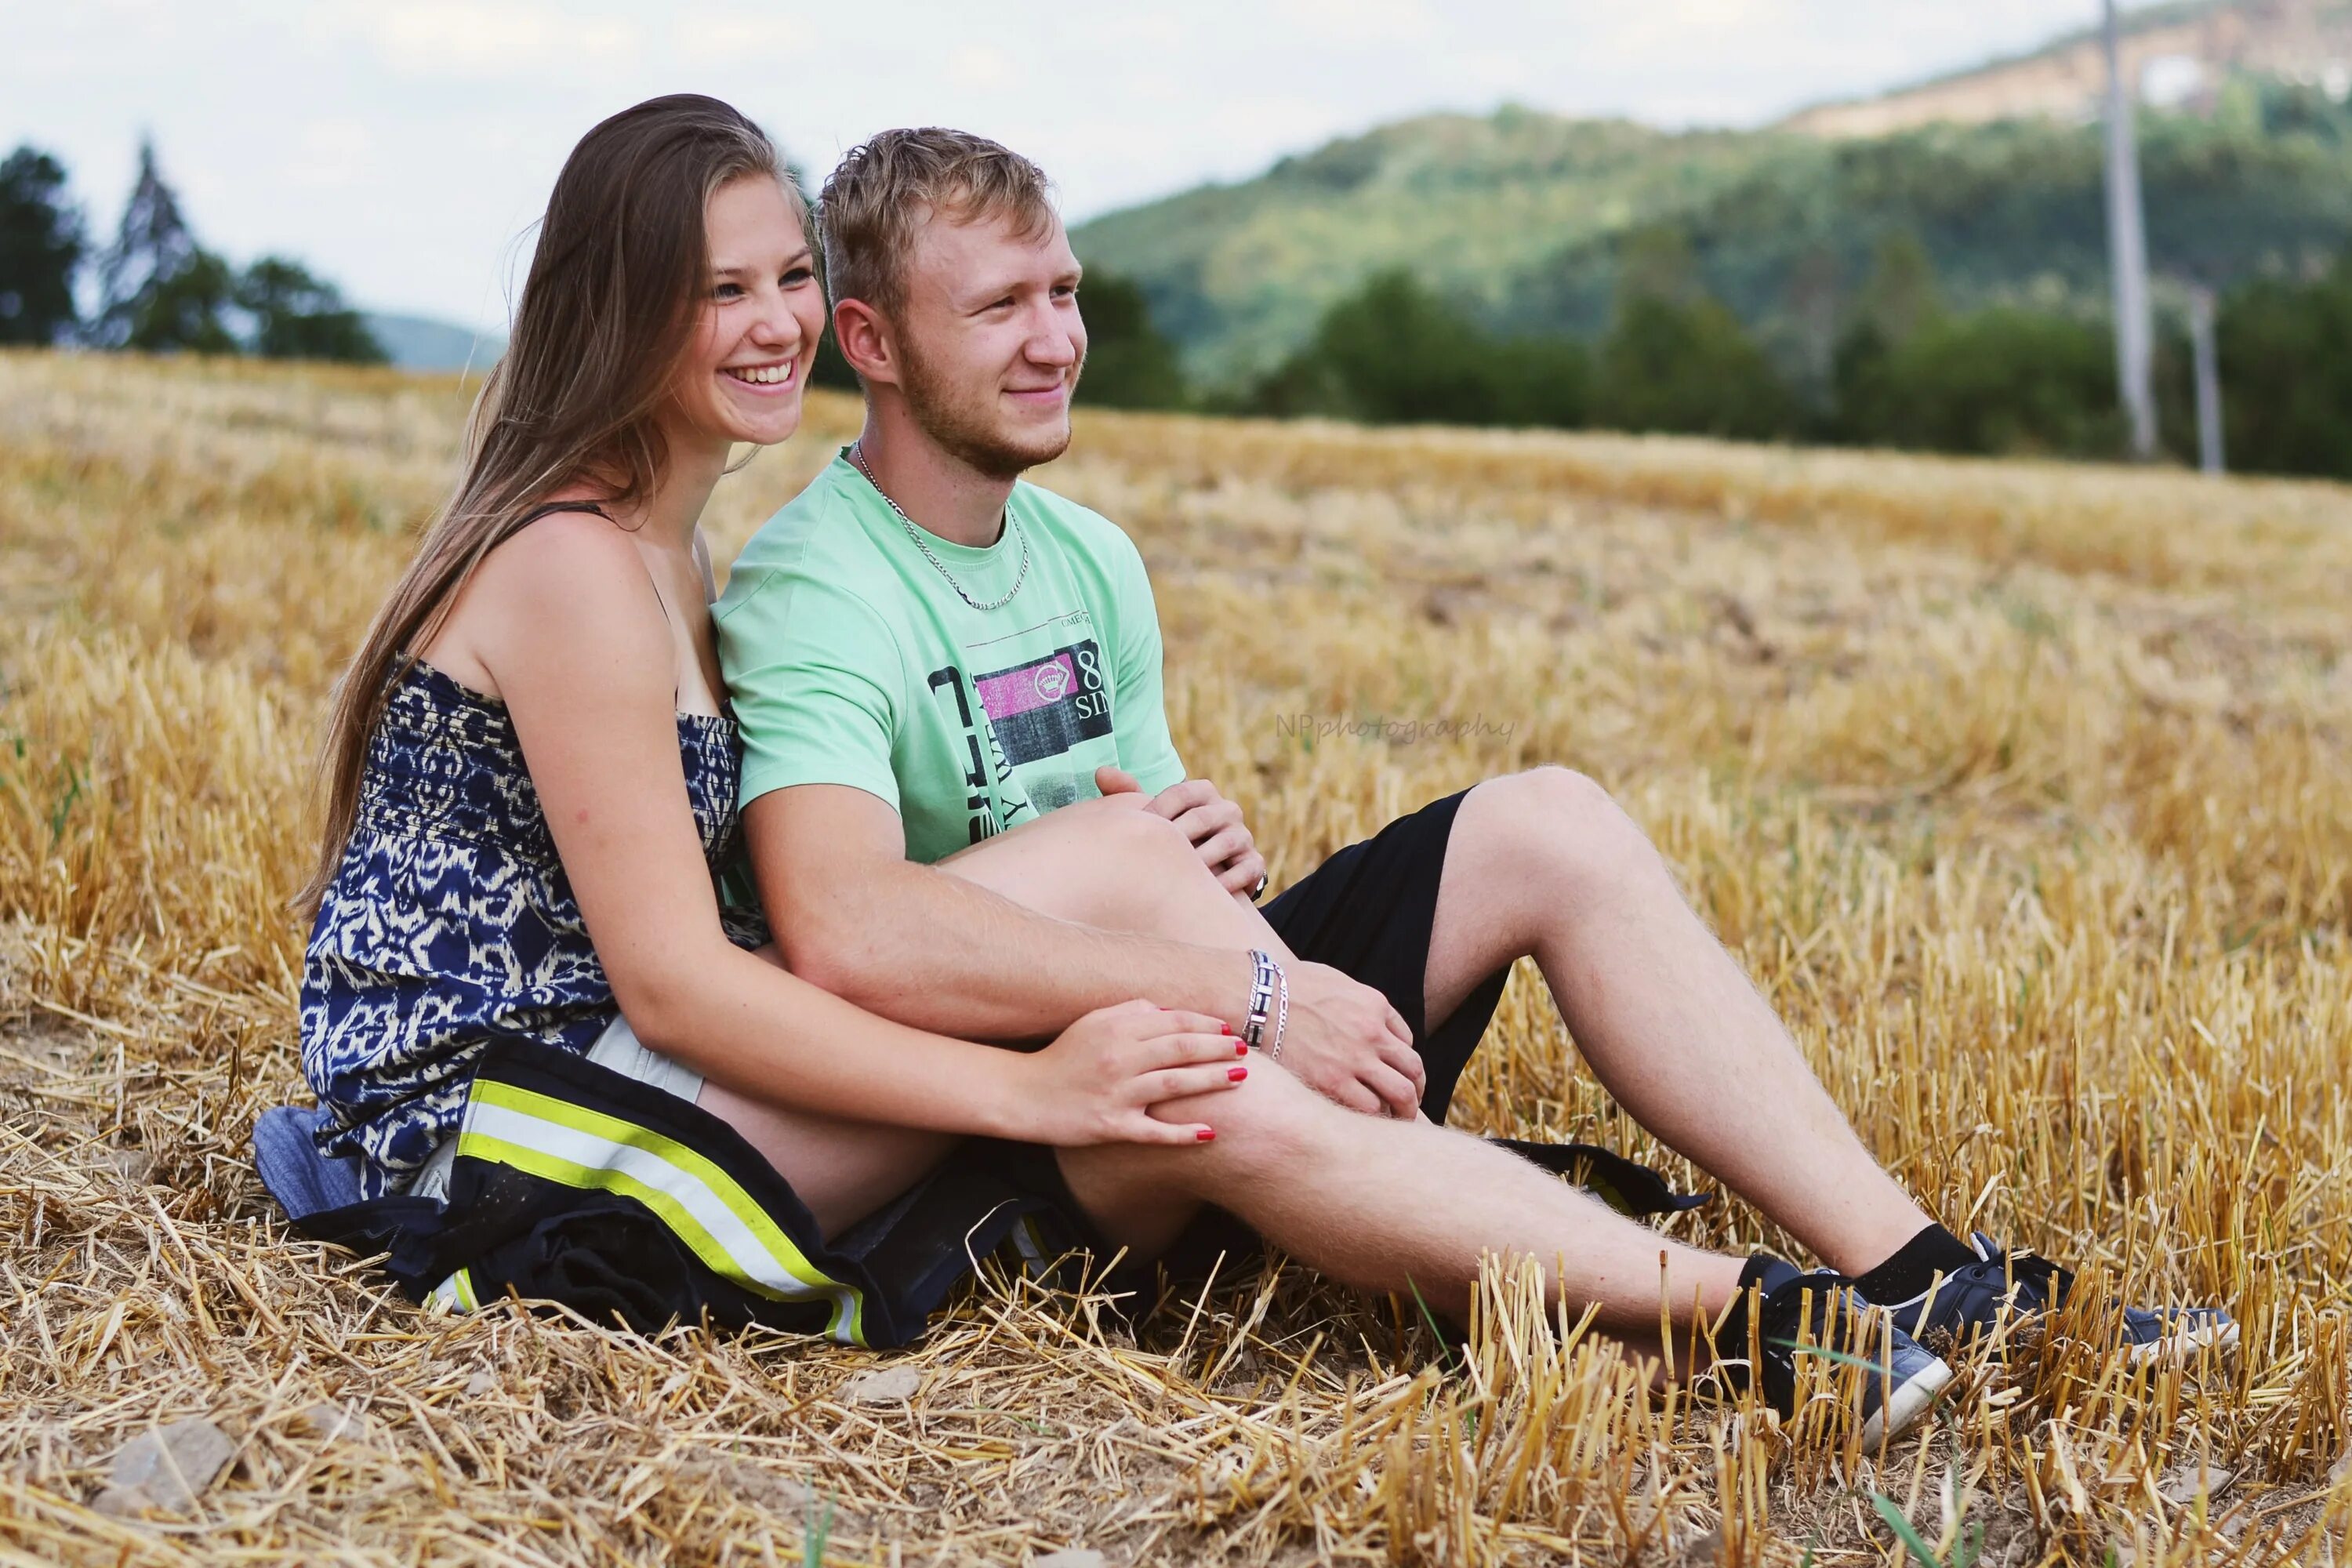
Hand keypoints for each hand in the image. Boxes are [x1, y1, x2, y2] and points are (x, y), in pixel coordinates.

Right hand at [1019, 1000, 1249, 1146]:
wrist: (1024, 1095)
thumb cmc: (1063, 1056)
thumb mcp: (1092, 1023)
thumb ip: (1131, 1011)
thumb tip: (1168, 1011)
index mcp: (1116, 1029)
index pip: (1173, 1022)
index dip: (1205, 1024)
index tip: (1229, 1028)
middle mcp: (1120, 1059)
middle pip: (1180, 1049)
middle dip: (1218, 1048)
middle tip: (1245, 1050)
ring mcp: (1117, 1094)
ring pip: (1175, 1084)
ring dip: (1211, 1080)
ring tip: (1240, 1078)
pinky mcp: (1111, 1126)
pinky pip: (1154, 1131)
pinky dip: (1182, 1132)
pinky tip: (1210, 1132)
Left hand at [1096, 766, 1266, 902]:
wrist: (1208, 874)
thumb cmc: (1174, 839)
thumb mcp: (1156, 816)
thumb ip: (1130, 794)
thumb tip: (1101, 772)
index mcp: (1204, 793)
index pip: (1182, 792)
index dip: (1158, 810)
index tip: (1138, 830)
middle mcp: (1228, 810)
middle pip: (1202, 817)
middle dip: (1177, 837)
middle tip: (1154, 856)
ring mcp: (1243, 836)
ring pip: (1226, 842)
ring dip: (1201, 859)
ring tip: (1178, 875)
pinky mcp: (1254, 863)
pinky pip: (1245, 869)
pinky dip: (1227, 881)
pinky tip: (1206, 892)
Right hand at [1276, 961, 1425, 1118]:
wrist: (1254, 996)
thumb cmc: (1283, 985)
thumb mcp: (1332, 980)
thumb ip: (1354, 1001)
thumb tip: (1360, 1017)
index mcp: (1374, 1005)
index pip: (1406, 1040)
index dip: (1401, 1060)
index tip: (1394, 1073)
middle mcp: (1372, 1032)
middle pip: (1413, 1068)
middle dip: (1415, 1089)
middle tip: (1409, 1102)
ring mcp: (1355, 1058)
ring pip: (1400, 1093)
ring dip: (1403, 1109)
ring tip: (1395, 1119)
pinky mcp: (1333, 1081)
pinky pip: (1370, 1108)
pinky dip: (1374, 1117)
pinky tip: (1366, 1122)